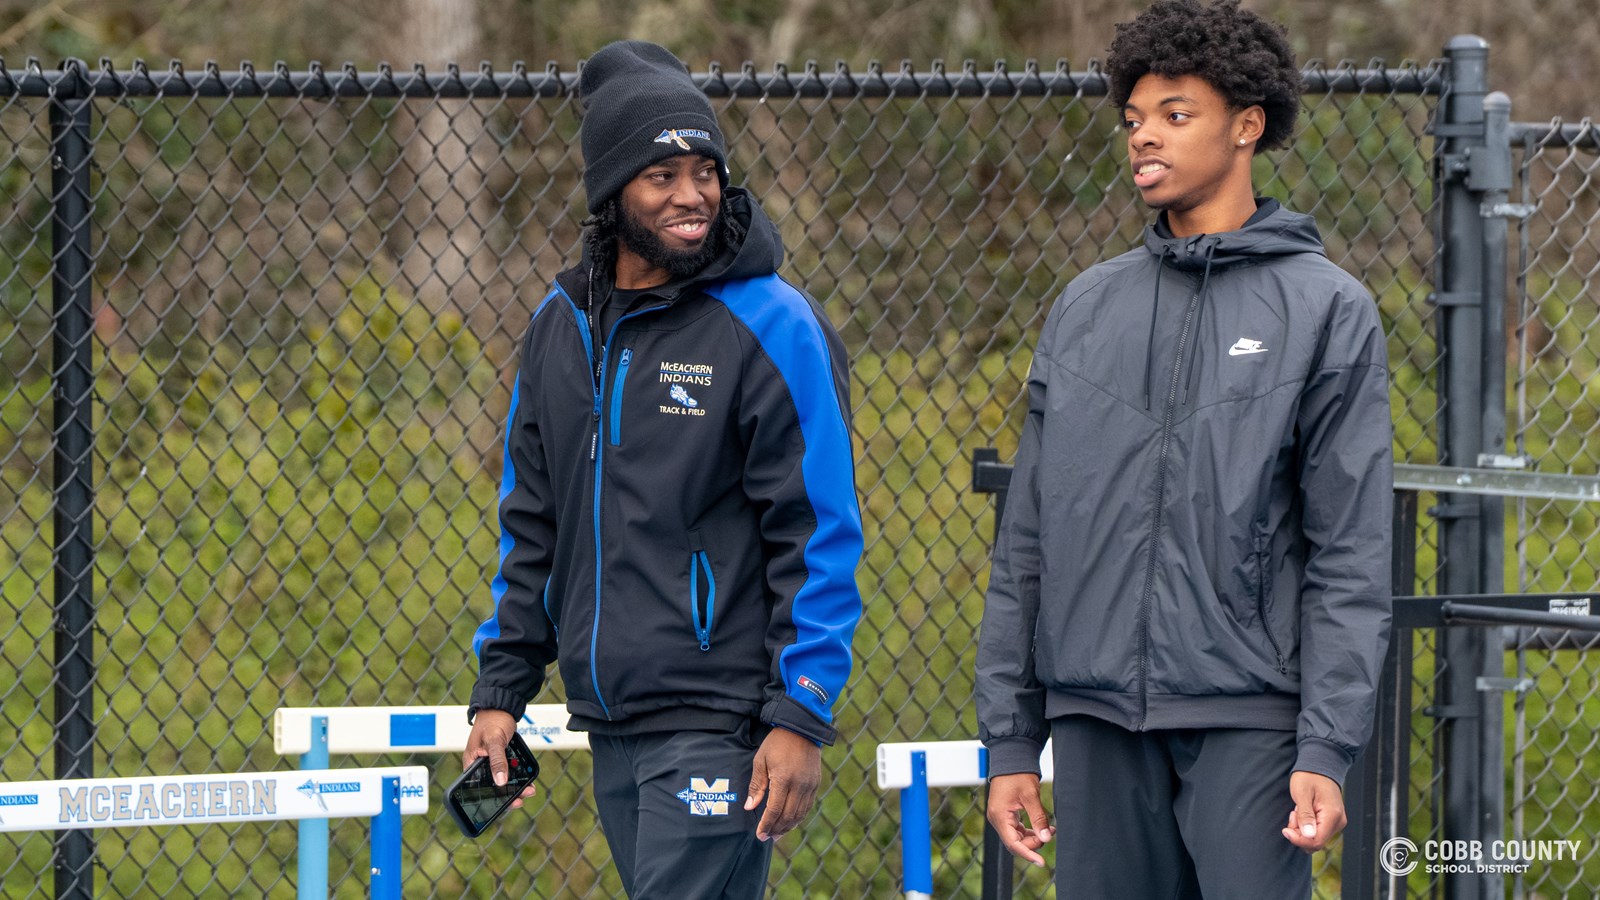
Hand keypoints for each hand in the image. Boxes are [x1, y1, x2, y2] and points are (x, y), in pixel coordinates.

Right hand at [463, 710, 536, 809]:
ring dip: (516, 786)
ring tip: (529, 790)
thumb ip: (497, 760)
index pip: (479, 787)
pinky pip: (508, 772)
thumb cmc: (493, 720)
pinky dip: (518, 777)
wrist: (501, 707)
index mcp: (471, 764)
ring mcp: (491, 763)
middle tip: (523, 798)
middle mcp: (480, 766)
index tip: (508, 803)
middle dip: (508, 794)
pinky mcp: (500, 759)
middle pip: (493, 786)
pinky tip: (527, 781)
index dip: (493, 797)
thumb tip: (500, 781)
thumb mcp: (494, 740)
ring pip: (502, 780)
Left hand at [744, 727, 820, 841]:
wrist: (801, 728)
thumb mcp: (761, 760)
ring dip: (788, 826)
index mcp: (784, 779)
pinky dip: (799, 817)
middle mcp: (799, 785)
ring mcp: (810, 785)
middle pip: (788, 816)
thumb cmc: (777, 742)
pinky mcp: (816, 783)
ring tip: (777, 834)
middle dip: (777, 829)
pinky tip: (791, 822)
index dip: (767, 824)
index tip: (760, 835)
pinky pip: (808, 806)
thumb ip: (756, 785)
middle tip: (767, 838)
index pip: (775, 809)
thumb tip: (749, 807)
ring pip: (800, 814)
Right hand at [986, 773, 1052, 866]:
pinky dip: (1029, 831)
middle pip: (1015, 842)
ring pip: (1016, 837)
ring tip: (1050, 829)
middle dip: (1033, 843)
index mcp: (1000, 816)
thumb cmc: (1018, 774)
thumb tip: (1046, 838)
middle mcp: (996, 819)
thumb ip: (1038, 818)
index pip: (1013, 843)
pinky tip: (1042, 827)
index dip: (1028, 854)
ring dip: (1032, 838)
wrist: (1011, 759)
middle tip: (1050, 833)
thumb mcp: (1031, 796)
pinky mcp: (1005, 814)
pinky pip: (1016, 830)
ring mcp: (1000, 817)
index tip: (1041, 862)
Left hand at [1282, 771, 1344, 851]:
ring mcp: (1336, 822)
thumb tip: (1308, 836)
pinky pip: (1317, 831)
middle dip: (1299, 833)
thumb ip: (1305, 815)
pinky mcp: (1332, 821)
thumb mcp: (1302, 794)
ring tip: (1298, 810)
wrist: (1319, 766)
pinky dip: (1306, 825)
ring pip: (1315, 838)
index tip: (1285, 830)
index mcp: (1332, 815)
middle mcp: (1338, 822)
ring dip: (1301, 828)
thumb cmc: (1309, 776)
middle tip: (1293, 814)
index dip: (1299, 840)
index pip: (1316, 841)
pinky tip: (1303, 812)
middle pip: (1316, 842)